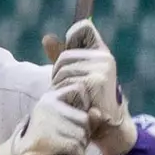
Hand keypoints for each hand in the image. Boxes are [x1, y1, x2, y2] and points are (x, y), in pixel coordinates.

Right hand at [0, 84, 90, 154]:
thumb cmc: (41, 139)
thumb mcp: (57, 122)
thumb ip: (80, 116)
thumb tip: (98, 114)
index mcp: (50, 98)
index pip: (79, 91)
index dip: (83, 108)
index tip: (73, 122)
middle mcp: (51, 106)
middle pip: (84, 119)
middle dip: (81, 134)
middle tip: (66, 142)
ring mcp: (52, 122)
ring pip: (83, 136)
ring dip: (78, 148)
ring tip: (64, 151)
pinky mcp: (55, 140)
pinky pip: (78, 150)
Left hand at [46, 19, 136, 154]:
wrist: (108, 126)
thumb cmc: (90, 100)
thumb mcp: (76, 74)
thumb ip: (61, 55)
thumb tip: (46, 37)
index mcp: (101, 52)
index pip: (83, 27)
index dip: (71, 39)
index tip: (71, 57)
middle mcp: (104, 57)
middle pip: (64, 55)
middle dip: (60, 73)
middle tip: (72, 90)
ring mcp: (101, 69)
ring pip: (62, 69)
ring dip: (61, 85)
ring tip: (74, 97)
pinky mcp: (95, 82)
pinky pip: (65, 81)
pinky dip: (64, 93)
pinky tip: (75, 103)